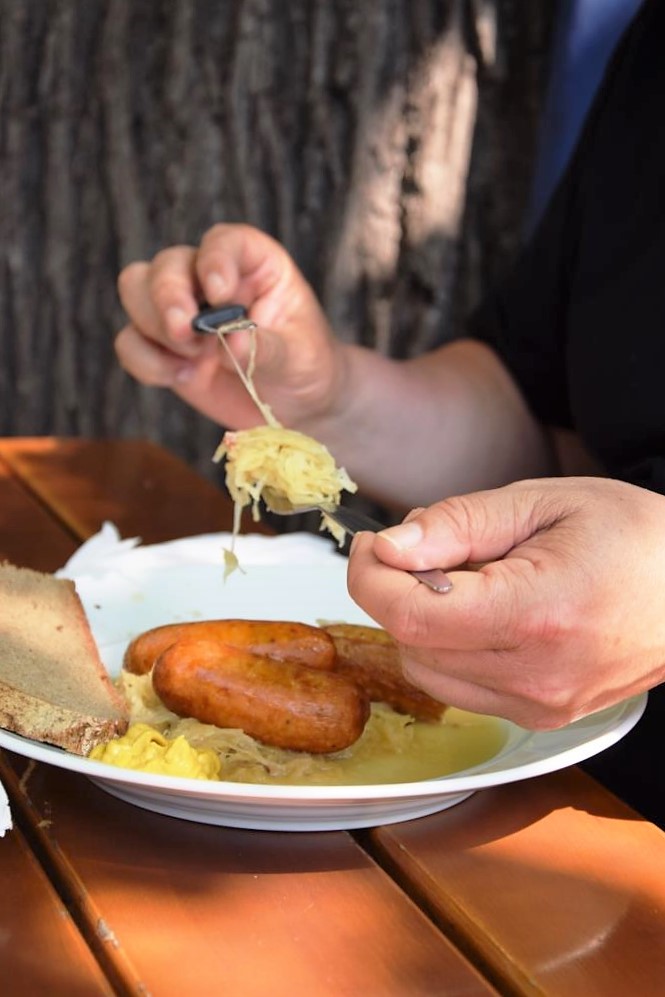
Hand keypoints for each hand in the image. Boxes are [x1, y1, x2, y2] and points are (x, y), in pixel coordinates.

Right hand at [115, 223, 344, 428]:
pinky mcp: (163, 347)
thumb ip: (266, 348)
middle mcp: (210, 278)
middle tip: (185, 332)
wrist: (297, 408)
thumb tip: (231, 339)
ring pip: (136, 290)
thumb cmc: (306, 368)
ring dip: (154, 327)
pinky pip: (130, 342)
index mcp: (254, 264)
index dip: (215, 259)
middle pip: (167, 264)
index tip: (220, 292)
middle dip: (168, 297)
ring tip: (195, 361)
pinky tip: (182, 377)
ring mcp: (183, 311)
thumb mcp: (299, 358)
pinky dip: (146, 362)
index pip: (223, 242)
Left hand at [347, 477, 664, 728]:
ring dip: (423, 623)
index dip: (372, 577)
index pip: (411, 615)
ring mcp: (540, 706)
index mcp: (537, 615)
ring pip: (427, 672)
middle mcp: (535, 676)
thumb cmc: (635, 536)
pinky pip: (460, 688)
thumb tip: (392, 547)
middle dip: (398, 592)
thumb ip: (459, 523)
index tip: (373, 545)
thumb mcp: (544, 502)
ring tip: (470, 580)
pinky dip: (452, 648)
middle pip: (412, 644)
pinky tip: (486, 613)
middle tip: (430, 548)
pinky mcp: (541, 716)